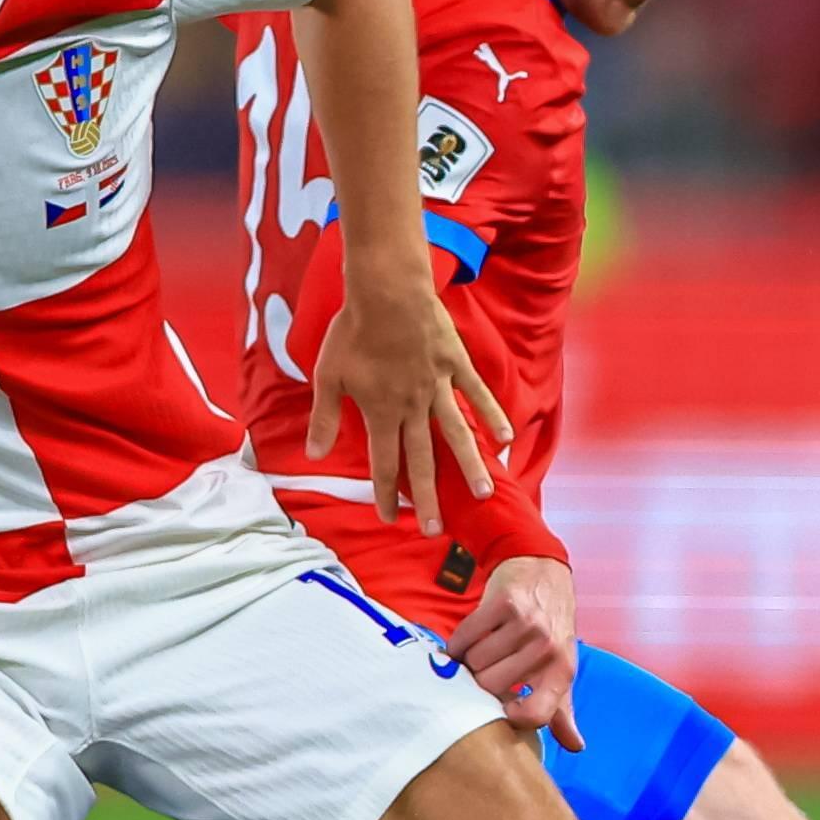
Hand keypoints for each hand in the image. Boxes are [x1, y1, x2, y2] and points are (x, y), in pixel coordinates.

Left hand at [306, 278, 508, 533]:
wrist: (386, 291)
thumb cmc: (352, 331)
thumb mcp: (328, 376)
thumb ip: (325, 418)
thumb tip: (314, 455)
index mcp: (381, 412)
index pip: (383, 462)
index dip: (385, 493)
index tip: (389, 518)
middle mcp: (413, 407)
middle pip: (422, 459)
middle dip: (427, 496)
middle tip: (436, 529)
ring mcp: (438, 386)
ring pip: (456, 434)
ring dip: (468, 467)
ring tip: (483, 493)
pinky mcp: (455, 364)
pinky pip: (477, 393)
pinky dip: (491, 415)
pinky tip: (505, 438)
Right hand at [446, 555, 582, 750]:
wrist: (543, 574)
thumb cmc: (550, 631)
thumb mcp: (560, 669)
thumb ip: (560, 710)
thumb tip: (575, 746)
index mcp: (561, 671)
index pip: (536, 713)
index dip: (512, 718)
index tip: (500, 711)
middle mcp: (547, 647)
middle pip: (492, 687)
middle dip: (480, 684)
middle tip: (484, 673)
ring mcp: (526, 624)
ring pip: (475, 663)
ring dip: (467, 662)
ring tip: (477, 654)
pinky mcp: (503, 603)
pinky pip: (465, 637)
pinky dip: (457, 644)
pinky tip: (466, 642)